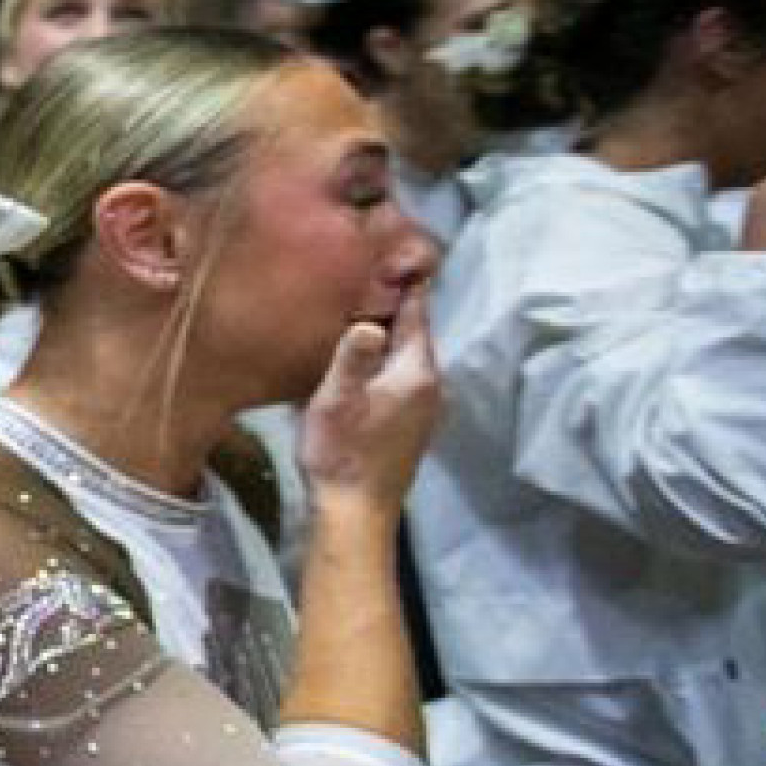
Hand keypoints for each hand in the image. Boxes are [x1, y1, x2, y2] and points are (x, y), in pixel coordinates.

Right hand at [294, 281, 439, 514]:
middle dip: (393, 308)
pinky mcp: (411, 424)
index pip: (416, 316)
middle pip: (414, 335)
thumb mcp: (336, 399)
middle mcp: (430, 385)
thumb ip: (353, 356)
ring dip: (389, 337)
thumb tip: (370, 321)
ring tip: (360, 312)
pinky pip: (402, 377)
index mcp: (415, 372)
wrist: (356, 511)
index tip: (393, 254)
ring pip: (407, 357)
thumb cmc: (342, 452)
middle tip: (367, 278)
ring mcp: (424, 407)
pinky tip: (363, 362)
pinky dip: (387, 361)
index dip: (405, 285)